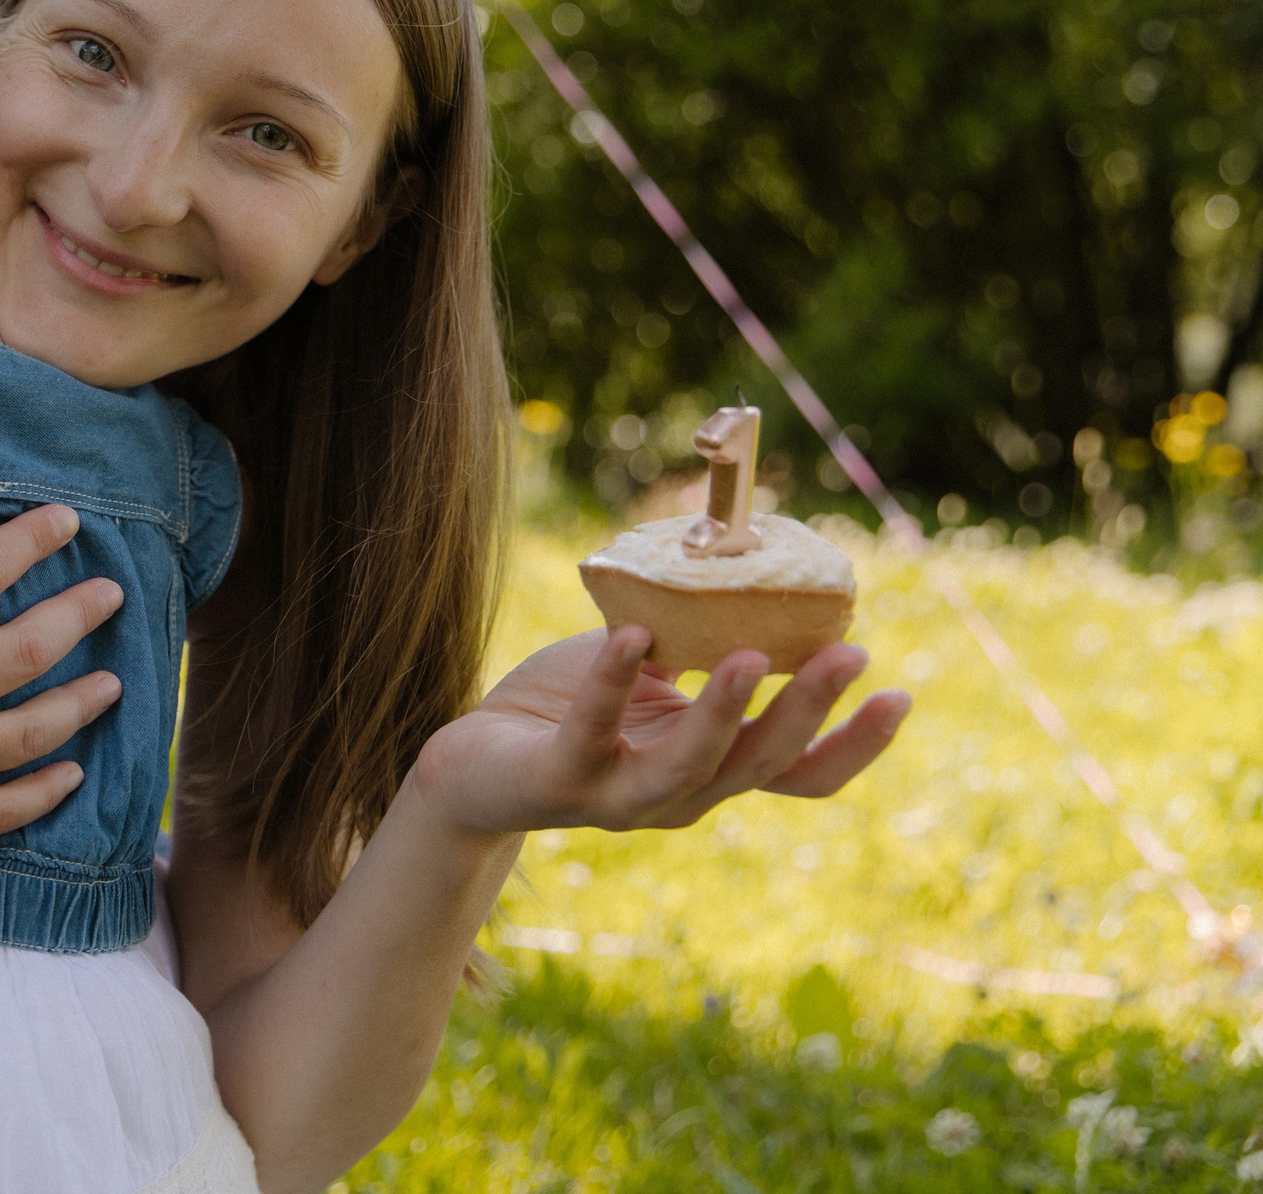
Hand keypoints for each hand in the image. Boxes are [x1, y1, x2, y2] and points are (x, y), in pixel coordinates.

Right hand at [0, 476, 125, 891]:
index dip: (30, 542)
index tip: (68, 521)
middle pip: (26, 649)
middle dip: (78, 614)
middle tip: (112, 593)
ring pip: (30, 732)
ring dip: (80, 702)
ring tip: (113, 682)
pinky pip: (0, 813)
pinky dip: (45, 793)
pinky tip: (71, 776)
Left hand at [412, 627, 911, 836]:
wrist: (473, 764)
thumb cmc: (569, 710)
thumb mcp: (651, 672)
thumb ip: (698, 646)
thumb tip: (750, 576)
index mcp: (712, 769)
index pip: (801, 775)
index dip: (854, 745)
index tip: (900, 694)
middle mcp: (680, 795)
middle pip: (762, 765)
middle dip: (810, 711)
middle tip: (850, 654)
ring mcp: (622, 797)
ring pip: (693, 766)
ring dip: (728, 712)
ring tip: (752, 655)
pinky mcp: (562, 781)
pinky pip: (594, 732)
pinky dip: (613, 682)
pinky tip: (631, 635)